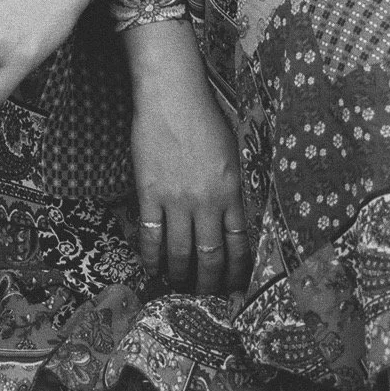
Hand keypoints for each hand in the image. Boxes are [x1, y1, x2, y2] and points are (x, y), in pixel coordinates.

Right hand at [127, 23, 250, 296]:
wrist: (172, 95)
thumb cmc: (206, 117)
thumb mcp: (234, 153)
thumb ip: (236, 188)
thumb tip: (238, 217)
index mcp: (232, 192)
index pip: (239, 245)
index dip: (237, 271)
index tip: (235, 286)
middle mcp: (207, 202)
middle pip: (210, 256)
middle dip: (209, 282)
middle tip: (206, 294)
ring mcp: (176, 200)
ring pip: (180, 252)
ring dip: (180, 275)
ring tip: (178, 285)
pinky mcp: (150, 193)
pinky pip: (150, 235)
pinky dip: (150, 257)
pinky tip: (151, 267)